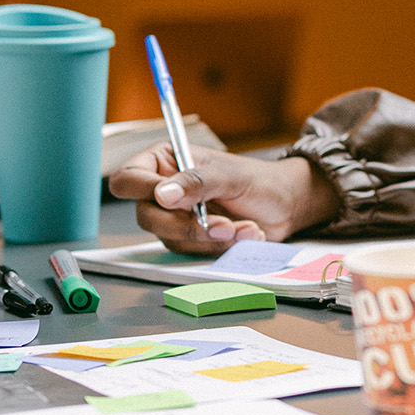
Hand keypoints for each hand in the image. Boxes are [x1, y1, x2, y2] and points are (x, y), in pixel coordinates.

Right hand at [108, 142, 340, 254]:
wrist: (285, 206)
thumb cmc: (259, 180)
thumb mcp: (230, 176)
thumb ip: (196, 182)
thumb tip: (162, 194)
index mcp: (165, 162)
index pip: (129, 179)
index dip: (142, 191)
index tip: (172, 201)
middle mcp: (164, 190)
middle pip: (146, 217)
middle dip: (186, 225)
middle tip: (221, 225)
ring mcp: (176, 218)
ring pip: (169, 239)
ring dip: (209, 238)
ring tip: (242, 228)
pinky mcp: (191, 240)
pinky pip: (190, 253)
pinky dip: (218, 248)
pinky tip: (243, 234)